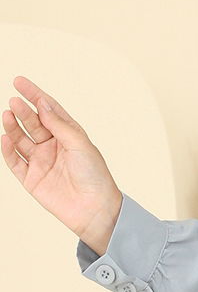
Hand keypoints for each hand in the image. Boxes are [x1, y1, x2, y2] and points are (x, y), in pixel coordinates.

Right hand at [2, 75, 122, 251]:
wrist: (94, 209)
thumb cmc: (94, 176)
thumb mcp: (80, 144)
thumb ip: (59, 124)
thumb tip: (42, 103)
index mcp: (68, 135)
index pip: (48, 109)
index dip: (34, 95)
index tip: (19, 81)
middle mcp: (52, 146)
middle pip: (33, 122)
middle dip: (23, 110)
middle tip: (14, 101)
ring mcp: (40, 162)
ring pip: (21, 139)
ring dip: (13, 127)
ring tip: (8, 114)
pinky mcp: (31, 179)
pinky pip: (14, 161)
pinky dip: (7, 150)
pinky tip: (5, 138)